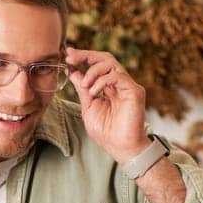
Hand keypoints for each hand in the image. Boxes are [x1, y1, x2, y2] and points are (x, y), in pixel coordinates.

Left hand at [65, 46, 149, 162]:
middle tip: (70, 57)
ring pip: (111, 63)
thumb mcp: (88, 106)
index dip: (83, 57)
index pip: (97, 64)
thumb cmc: (106, 132)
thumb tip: (72, 71)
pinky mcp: (135, 91)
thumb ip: (82, 88)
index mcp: (110, 86)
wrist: (120, 148)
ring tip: (85, 85)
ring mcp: (128, 86)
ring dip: (92, 71)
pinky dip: (102, 81)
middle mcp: (120, 83)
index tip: (67, 54)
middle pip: (105, 58)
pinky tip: (94, 91)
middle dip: (85, 55)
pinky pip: (117, 76)